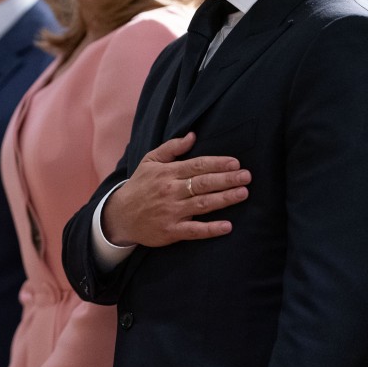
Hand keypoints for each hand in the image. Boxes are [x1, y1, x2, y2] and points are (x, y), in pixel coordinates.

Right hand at [102, 132, 249, 246]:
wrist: (120, 215)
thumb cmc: (140, 185)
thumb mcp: (150, 161)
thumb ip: (172, 148)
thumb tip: (193, 135)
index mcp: (167, 173)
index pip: (196, 166)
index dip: (217, 164)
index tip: (235, 163)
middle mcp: (170, 191)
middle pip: (203, 183)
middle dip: (226, 179)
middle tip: (246, 176)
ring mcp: (171, 212)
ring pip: (202, 204)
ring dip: (224, 199)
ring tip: (243, 193)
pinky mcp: (171, 231)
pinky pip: (194, 230)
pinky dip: (211, 229)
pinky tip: (227, 226)